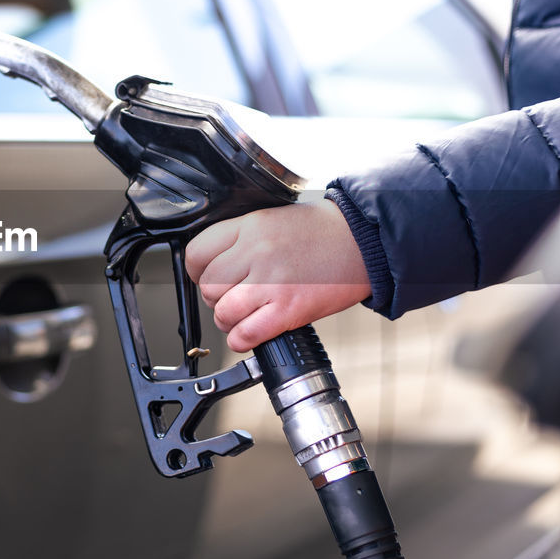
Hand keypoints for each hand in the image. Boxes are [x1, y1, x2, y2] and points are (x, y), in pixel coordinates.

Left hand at [184, 200, 371, 351]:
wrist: (362, 241)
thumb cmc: (321, 232)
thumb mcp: (272, 219)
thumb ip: (241, 239)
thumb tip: (214, 264)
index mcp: (249, 227)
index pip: (197, 253)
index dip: (198, 271)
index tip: (207, 276)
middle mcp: (256, 253)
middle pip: (207, 286)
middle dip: (214, 297)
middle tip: (231, 297)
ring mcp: (272, 283)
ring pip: (222, 312)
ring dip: (227, 320)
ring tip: (242, 315)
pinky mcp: (288, 310)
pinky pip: (245, 334)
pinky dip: (242, 339)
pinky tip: (251, 332)